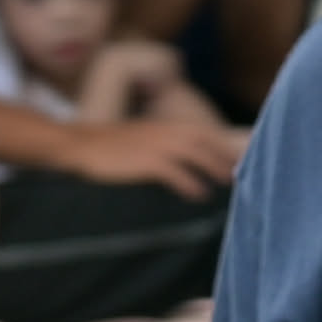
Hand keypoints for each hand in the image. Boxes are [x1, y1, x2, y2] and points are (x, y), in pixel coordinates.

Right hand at [43, 114, 243, 197]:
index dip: (225, 147)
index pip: (206, 133)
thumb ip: (166, 143)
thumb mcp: (144, 137)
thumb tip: (188, 158)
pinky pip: (175, 172)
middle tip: (242, 175)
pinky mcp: (145, 161)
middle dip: (226, 158)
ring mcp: (156, 145)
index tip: (242, 160)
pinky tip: (199, 194)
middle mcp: (166, 132)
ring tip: (228, 184)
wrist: (79, 144)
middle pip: (207, 143)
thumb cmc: (112, 145)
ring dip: (215, 168)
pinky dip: (190, 183)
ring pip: (196, 155)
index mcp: (167, 126)